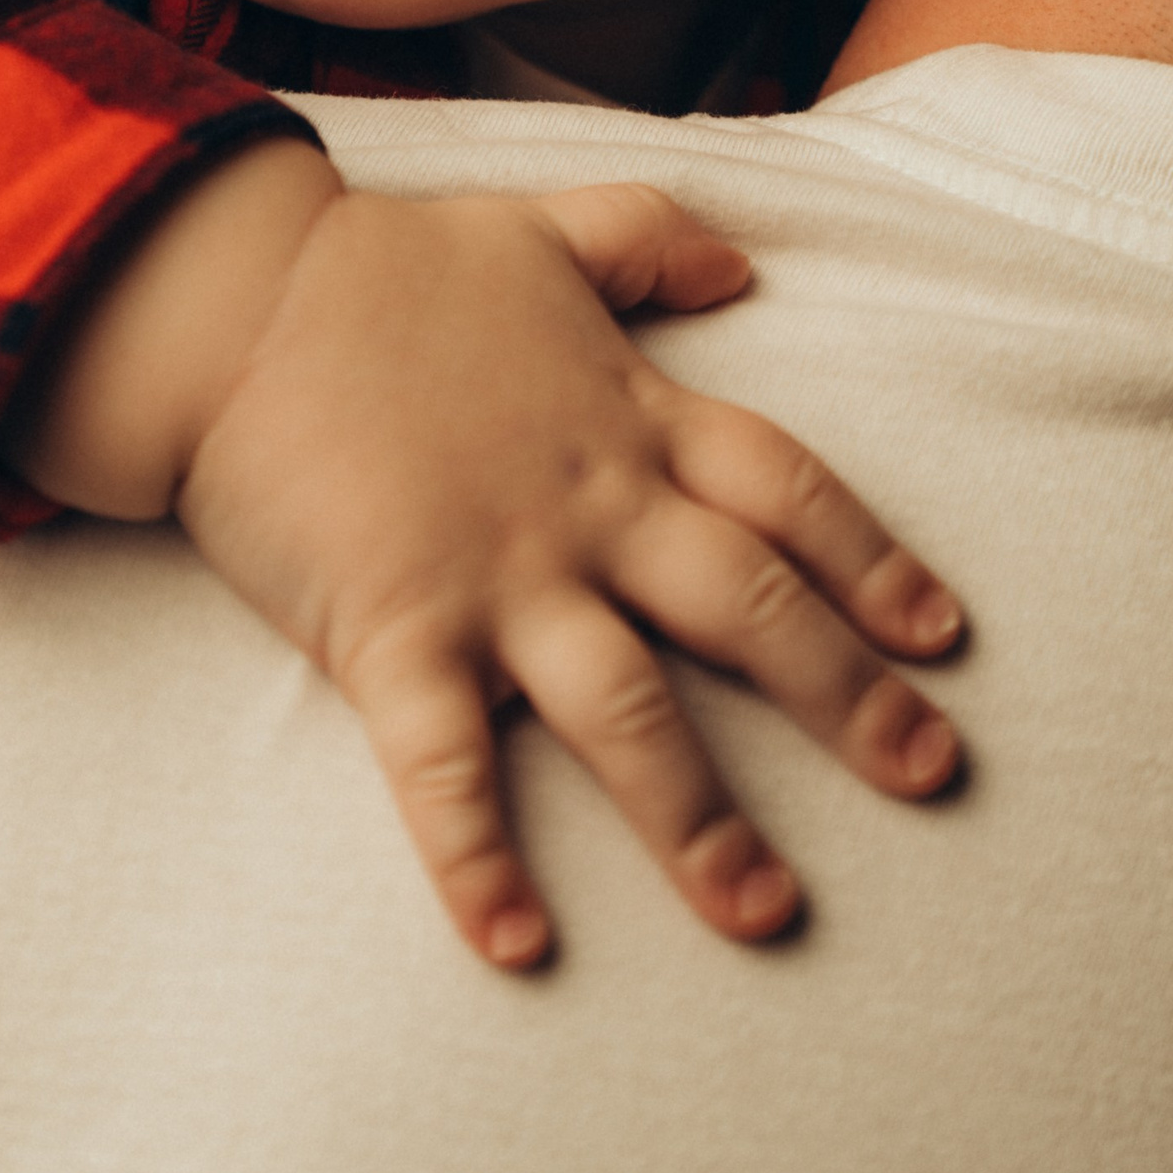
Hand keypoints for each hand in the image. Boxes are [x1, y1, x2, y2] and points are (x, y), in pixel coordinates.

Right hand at [174, 175, 963, 971]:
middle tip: (932, 776)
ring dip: (700, 819)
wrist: (231, 295)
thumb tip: (741, 269)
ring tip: (766, 913)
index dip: (872, 560)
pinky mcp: (394, 631)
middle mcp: (588, 505)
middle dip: (848, 698)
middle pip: (746, 607)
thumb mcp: (534, 228)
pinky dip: (480, 860)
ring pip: (628, 709)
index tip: (941, 636)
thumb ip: (645, 240)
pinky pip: (446, 768)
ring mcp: (495, 574)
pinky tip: (519, 944)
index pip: (787, 490)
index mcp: (627, 416)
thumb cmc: (378, 265)